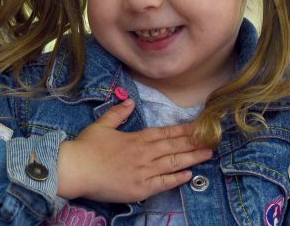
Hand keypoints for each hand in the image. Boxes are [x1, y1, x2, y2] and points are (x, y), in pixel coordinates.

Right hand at [56, 99, 212, 201]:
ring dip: (192, 159)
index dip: (184, 130)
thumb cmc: (87, 147)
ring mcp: (144, 172)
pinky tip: (189, 175)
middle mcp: (145, 153)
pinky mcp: (140, 188)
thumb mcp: (102, 125)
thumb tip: (129, 101)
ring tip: (208, 155)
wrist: (76, 169)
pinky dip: (177, 179)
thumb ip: (118, 114)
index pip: (166, 133)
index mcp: (137, 138)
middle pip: (174, 147)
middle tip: (212, 140)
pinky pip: (163, 183)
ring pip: (173, 164)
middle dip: (194, 143)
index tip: (200, 127)